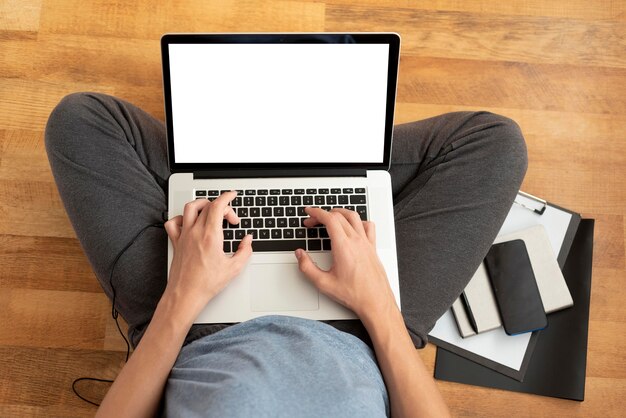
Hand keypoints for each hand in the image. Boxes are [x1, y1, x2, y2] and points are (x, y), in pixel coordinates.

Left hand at [163, 191, 252, 322]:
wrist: (186, 295)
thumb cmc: (206, 284)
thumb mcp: (234, 268)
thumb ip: (245, 251)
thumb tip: (247, 240)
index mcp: (210, 236)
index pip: (218, 206)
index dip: (227, 197)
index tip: (232, 195)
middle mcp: (195, 232)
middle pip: (207, 205)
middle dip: (222, 207)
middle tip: (230, 219)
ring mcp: (184, 236)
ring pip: (189, 208)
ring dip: (202, 205)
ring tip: (210, 211)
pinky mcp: (176, 242)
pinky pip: (173, 222)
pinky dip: (181, 218)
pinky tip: (189, 223)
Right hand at [295, 207, 396, 320]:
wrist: (375, 302)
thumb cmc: (355, 294)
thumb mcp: (324, 284)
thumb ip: (307, 267)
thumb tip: (300, 255)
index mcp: (343, 246)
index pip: (329, 219)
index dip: (316, 212)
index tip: (309, 212)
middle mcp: (356, 241)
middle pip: (339, 216)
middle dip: (323, 215)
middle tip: (312, 222)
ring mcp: (367, 243)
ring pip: (354, 217)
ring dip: (340, 213)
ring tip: (331, 216)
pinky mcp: (373, 248)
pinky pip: (368, 226)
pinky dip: (358, 221)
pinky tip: (353, 226)